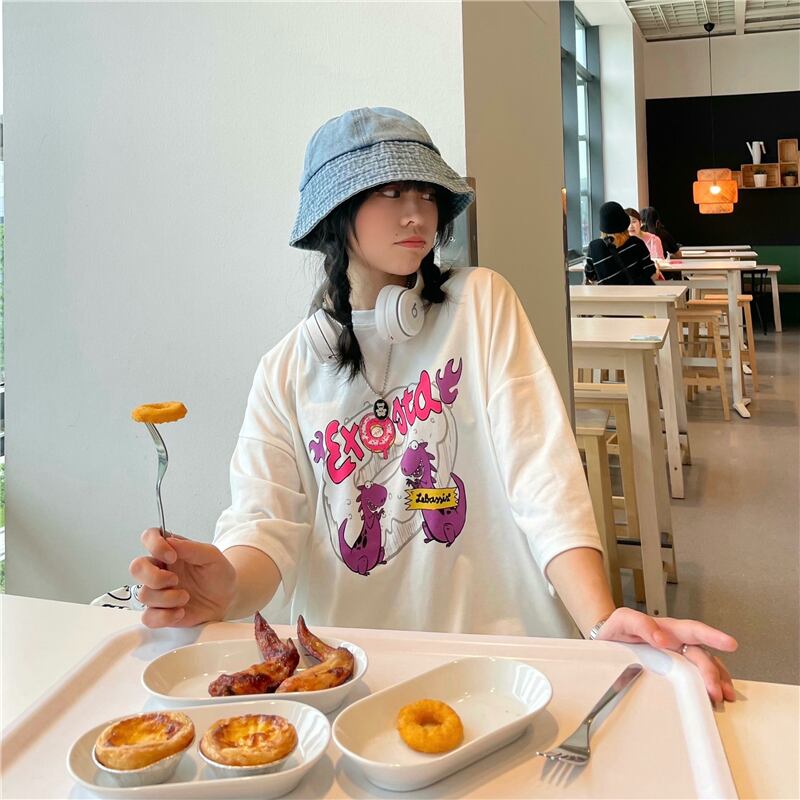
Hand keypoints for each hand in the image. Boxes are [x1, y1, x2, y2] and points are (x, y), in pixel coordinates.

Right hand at [129, 528, 236, 627]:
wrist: (227, 599)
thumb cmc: (218, 575)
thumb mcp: (212, 556)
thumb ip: (191, 547)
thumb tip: (170, 541)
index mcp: (170, 551)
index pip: (149, 537)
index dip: (154, 544)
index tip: (172, 555)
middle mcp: (160, 570)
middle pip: (136, 567)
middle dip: (154, 576)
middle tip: (175, 580)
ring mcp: (158, 592)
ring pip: (144, 594)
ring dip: (168, 598)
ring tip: (186, 597)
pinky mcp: (159, 613)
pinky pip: (148, 617)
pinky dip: (165, 617)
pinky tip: (181, 612)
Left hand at [595, 607, 737, 703]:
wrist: (606, 640)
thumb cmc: (617, 627)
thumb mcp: (624, 619)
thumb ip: (641, 624)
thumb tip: (662, 639)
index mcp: (668, 629)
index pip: (694, 631)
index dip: (712, 636)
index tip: (730, 644)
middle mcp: (677, 643)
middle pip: (701, 656)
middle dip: (712, 673)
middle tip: (717, 691)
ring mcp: (677, 657)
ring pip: (704, 667)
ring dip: (717, 681)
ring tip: (724, 696)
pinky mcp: (673, 670)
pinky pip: (694, 676)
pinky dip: (707, 685)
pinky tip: (714, 696)